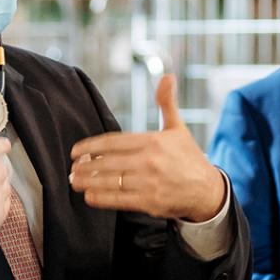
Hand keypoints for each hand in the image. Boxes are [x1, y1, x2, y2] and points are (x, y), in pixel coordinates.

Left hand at [69, 74, 226, 222]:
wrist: (207, 190)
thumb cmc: (189, 158)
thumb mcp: (178, 128)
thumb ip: (167, 103)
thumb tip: (167, 76)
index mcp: (153, 141)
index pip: (113, 142)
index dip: (90, 146)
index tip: (76, 150)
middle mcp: (150, 161)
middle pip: (108, 162)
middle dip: (85, 166)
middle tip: (72, 168)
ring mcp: (149, 183)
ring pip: (110, 181)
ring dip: (88, 182)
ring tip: (75, 181)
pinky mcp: (150, 202)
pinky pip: (119, 200)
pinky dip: (101, 198)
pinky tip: (89, 196)